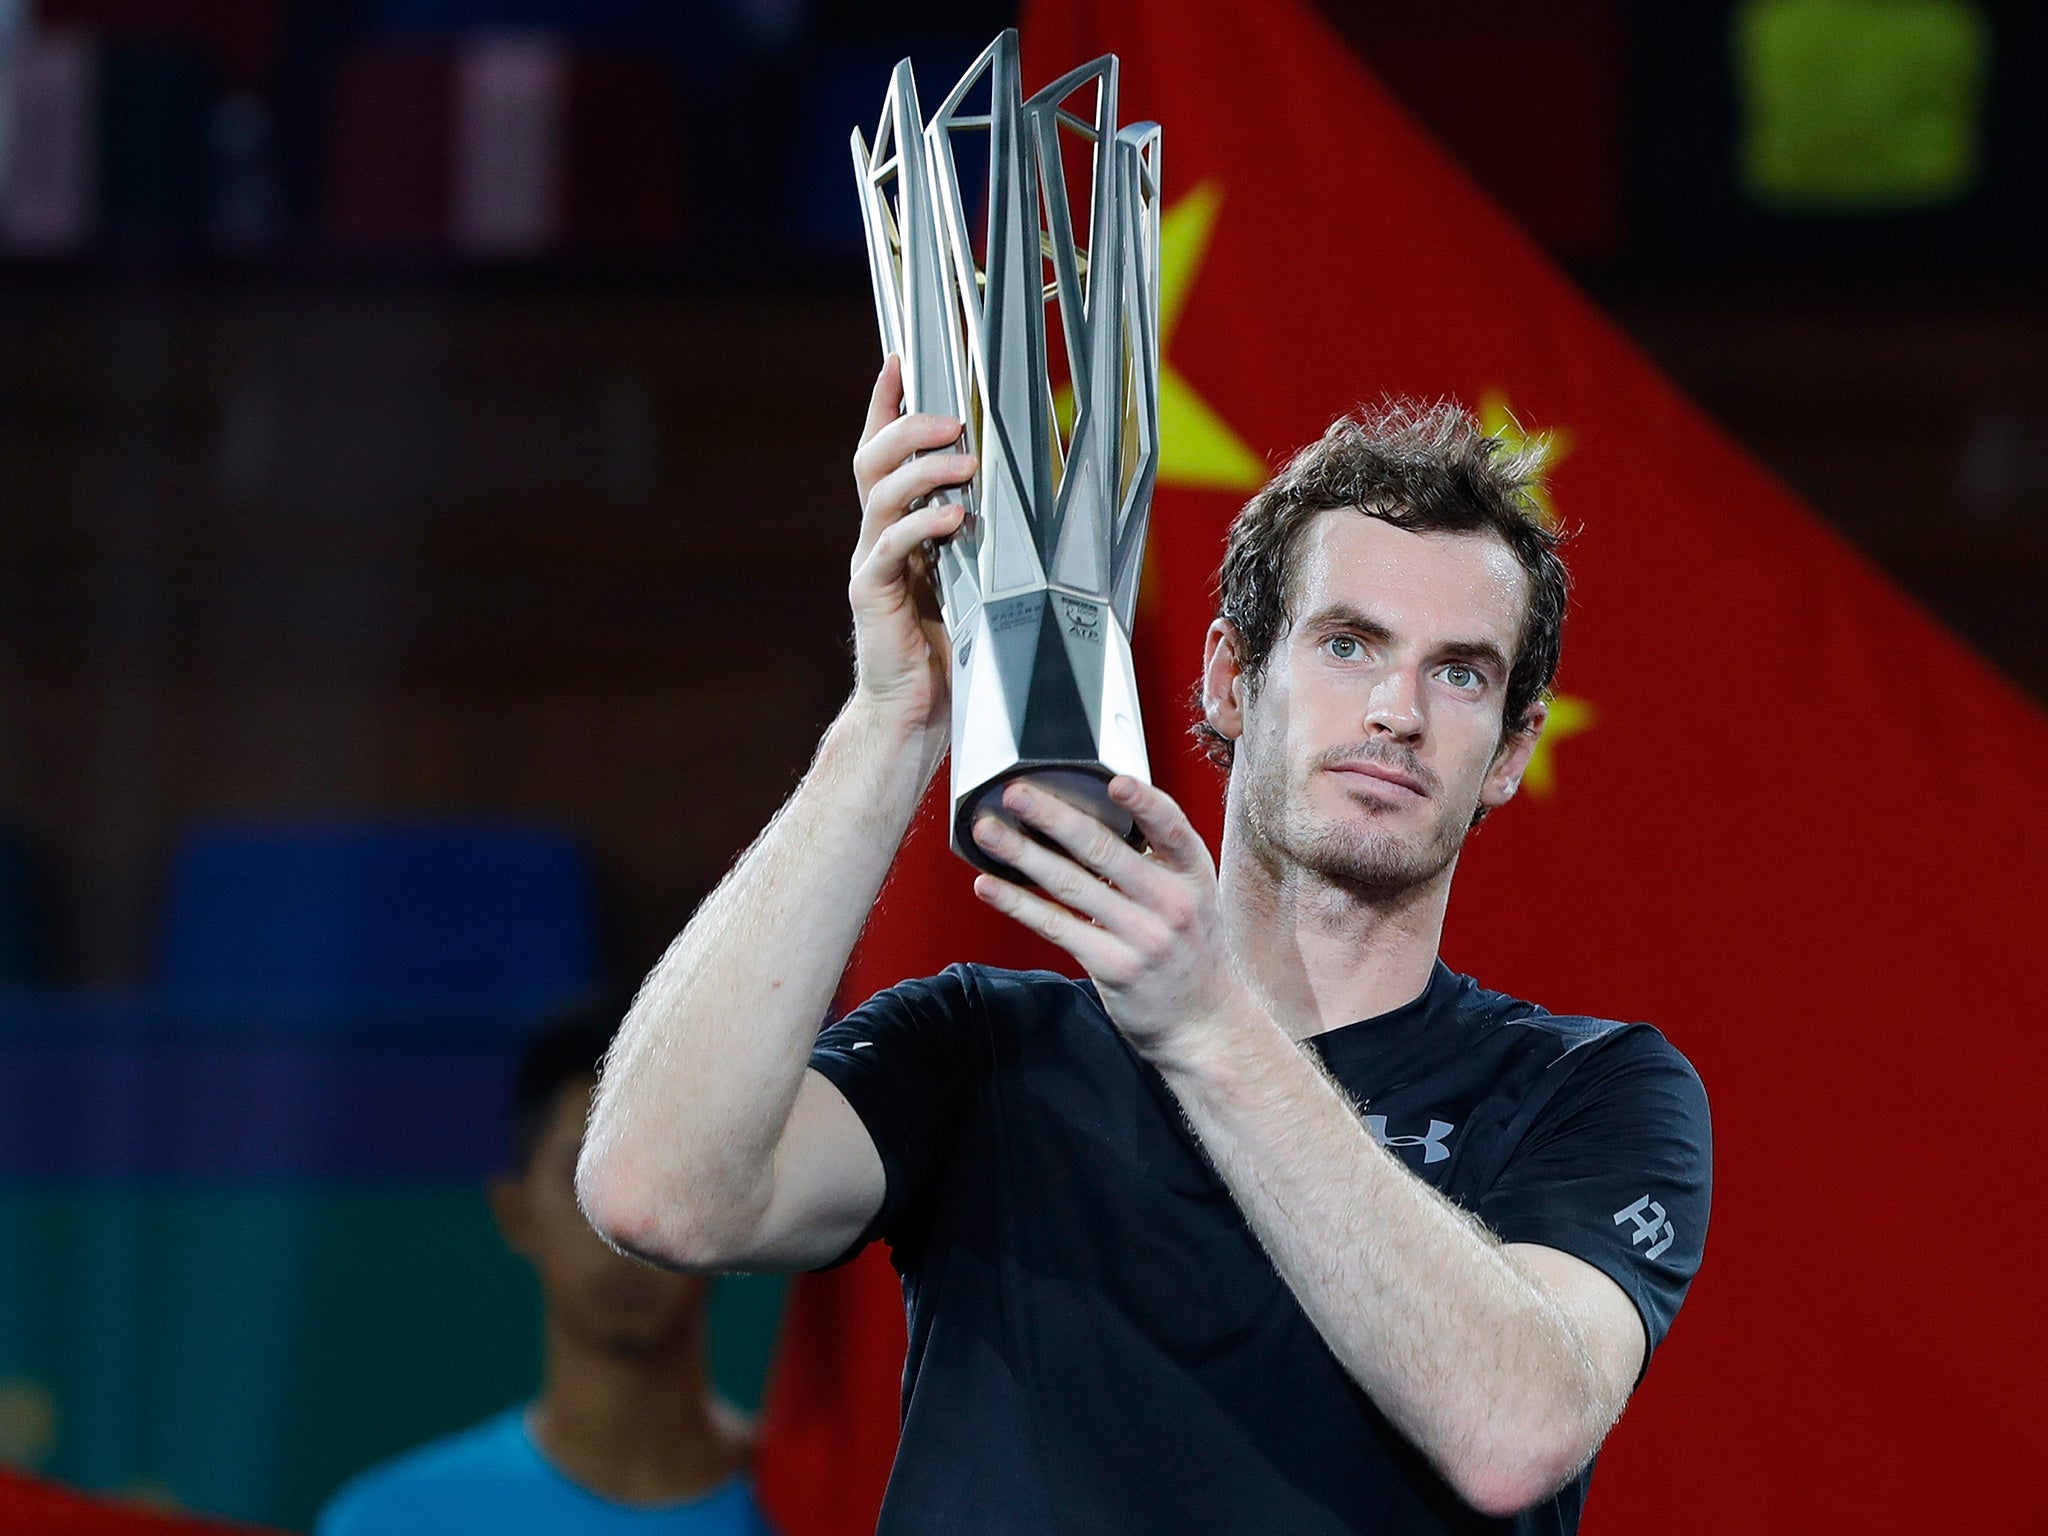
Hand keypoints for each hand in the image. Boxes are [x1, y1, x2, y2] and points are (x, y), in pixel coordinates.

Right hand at [848, 356, 975, 737]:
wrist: (918, 710)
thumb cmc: (956, 647)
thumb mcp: (980, 577)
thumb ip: (990, 536)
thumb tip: (1041, 496)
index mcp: (898, 525)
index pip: (883, 451)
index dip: (885, 403)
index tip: (898, 360)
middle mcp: (877, 536)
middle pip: (873, 460)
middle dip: (910, 427)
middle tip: (955, 418)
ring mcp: (870, 563)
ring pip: (881, 496)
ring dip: (923, 471)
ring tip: (963, 464)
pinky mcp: (871, 596)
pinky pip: (889, 549)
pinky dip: (922, 526)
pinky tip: (954, 518)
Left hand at [969, 776, 1245, 1064]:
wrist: (1204, 1022)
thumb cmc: (1189, 949)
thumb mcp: (1192, 896)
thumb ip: (1155, 862)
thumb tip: (1090, 818)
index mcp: (1193, 874)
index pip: (1171, 828)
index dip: (1143, 802)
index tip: (1112, 781)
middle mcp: (1172, 903)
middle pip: (1105, 851)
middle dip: (1054, 818)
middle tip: (1017, 794)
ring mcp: (1143, 937)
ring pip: (1071, 885)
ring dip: (1023, 855)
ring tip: (989, 832)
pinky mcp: (1113, 966)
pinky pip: (1056, 927)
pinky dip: (1018, 903)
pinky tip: (990, 886)